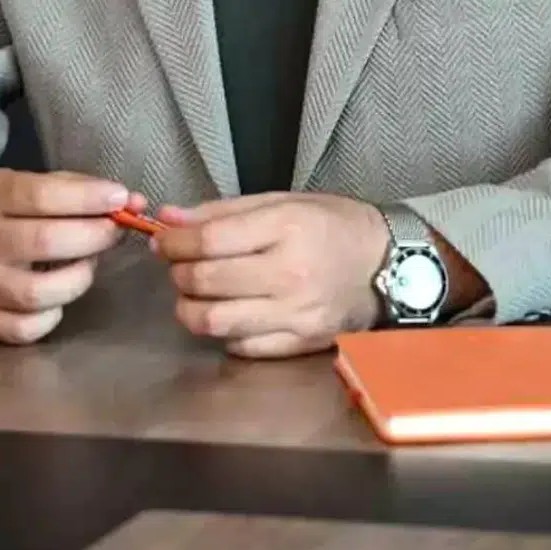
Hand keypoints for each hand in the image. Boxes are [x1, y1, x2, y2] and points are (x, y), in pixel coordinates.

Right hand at [0, 169, 147, 345]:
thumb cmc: (16, 213)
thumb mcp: (40, 186)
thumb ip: (84, 192)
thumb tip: (135, 203)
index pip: (41, 194)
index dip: (86, 198)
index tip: (121, 198)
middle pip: (44, 241)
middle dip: (93, 236)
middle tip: (114, 232)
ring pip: (38, 291)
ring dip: (78, 277)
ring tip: (87, 265)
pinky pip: (28, 328)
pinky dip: (54, 315)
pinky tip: (60, 297)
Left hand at [154, 192, 389, 359]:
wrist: (387, 263)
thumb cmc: (332, 225)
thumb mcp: (281, 201)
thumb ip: (222, 211)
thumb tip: (170, 217)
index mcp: (285, 228)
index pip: (209, 241)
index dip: (174, 242)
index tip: (163, 240)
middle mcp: (290, 274)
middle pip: (206, 281)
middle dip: (177, 273)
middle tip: (176, 265)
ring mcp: (296, 314)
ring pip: (217, 322)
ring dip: (190, 309)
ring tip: (192, 294)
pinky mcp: (302, 344)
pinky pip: (243, 347)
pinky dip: (224, 333)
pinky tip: (228, 313)